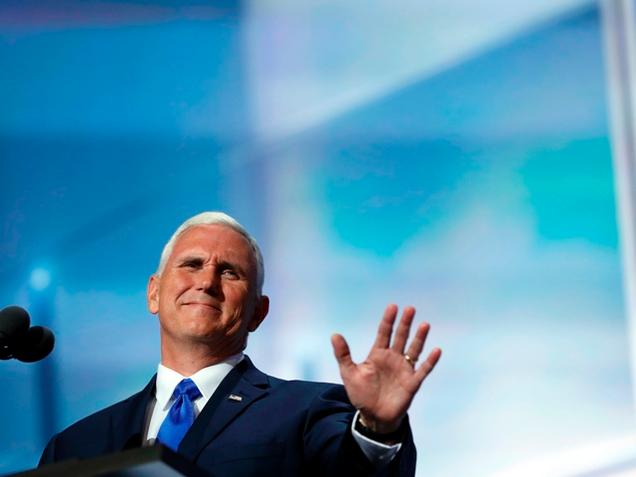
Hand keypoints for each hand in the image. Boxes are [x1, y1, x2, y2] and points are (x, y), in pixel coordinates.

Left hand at [331, 304, 441, 433]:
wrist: (373, 416)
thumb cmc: (361, 394)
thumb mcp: (349, 373)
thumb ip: (343, 354)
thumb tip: (334, 335)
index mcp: (378, 354)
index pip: (384, 333)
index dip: (388, 320)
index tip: (393, 306)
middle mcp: (393, 358)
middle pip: (400, 337)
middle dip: (405, 323)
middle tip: (410, 308)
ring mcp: (404, 369)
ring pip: (414, 349)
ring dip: (419, 338)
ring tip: (425, 324)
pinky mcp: (412, 383)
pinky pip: (423, 370)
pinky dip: (430, 361)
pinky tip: (436, 350)